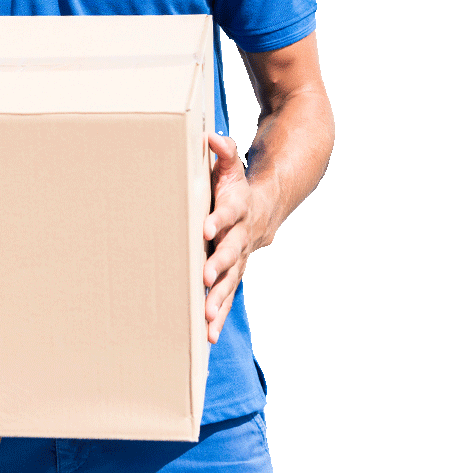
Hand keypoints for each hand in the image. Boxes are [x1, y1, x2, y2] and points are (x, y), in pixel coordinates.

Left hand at [203, 131, 256, 343]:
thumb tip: (211, 137)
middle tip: (205, 279)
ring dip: (220, 300)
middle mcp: (241, 236)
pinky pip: (228, 294)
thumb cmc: (239, 185)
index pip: (228, 212)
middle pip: (231, 252)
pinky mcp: (235, 272)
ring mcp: (240, 257)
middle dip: (219, 266)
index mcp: (238, 208)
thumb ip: (223, 152)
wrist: (267, 207)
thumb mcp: (232, 166)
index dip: (218, 219)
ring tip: (207, 321)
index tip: (206, 228)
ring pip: (231, 281)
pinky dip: (219, 314)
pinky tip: (208, 336)